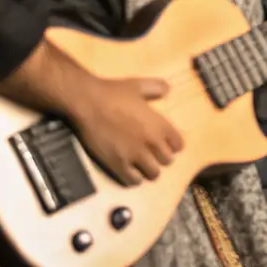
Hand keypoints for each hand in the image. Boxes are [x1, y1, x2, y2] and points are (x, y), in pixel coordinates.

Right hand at [69, 74, 183, 186]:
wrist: (88, 103)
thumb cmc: (113, 92)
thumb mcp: (138, 85)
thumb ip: (156, 88)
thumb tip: (167, 89)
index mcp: (160, 124)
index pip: (178, 144)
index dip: (173, 145)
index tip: (166, 144)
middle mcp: (152, 142)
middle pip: (168, 160)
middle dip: (161, 158)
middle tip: (152, 155)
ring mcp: (135, 155)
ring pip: (153, 173)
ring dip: (149, 170)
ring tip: (142, 166)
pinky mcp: (118, 165)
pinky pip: (133, 181)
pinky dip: (134, 179)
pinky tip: (129, 172)